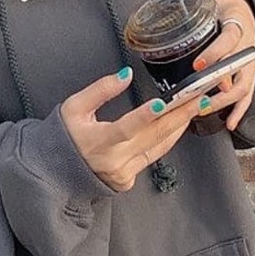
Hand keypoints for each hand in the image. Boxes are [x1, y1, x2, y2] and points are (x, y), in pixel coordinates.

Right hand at [61, 68, 206, 191]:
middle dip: (180, 115)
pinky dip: (164, 141)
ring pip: (158, 148)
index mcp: (98, 141)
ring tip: (195, 107)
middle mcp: (114, 160)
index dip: (146, 115)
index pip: (126, 127)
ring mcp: (123, 173)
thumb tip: (126, 74)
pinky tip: (176, 126)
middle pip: (153, 136)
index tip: (164, 102)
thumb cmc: (64, 137)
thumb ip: (100, 90)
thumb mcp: (74, 108)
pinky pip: (152, 157)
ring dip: (178, 127)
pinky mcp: (128, 180)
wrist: (55, 173)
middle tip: (198, 98)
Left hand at [191, 0, 254, 131]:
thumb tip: (179, 39)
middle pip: (236, 71)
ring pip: (242, 87)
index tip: (197, 65)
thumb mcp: (213, 10)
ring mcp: (250, 64)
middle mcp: (247, 48)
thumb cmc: (226, 13)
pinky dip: (238, 111)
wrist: (248, 11)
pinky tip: (230, 123)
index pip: (227, 40)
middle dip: (217, 87)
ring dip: (223, 102)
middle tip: (197, 97)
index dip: (213, 54)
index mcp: (237, 27)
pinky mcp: (251, 75)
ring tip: (204, 110)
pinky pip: (247, 97)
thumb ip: (200, 24)